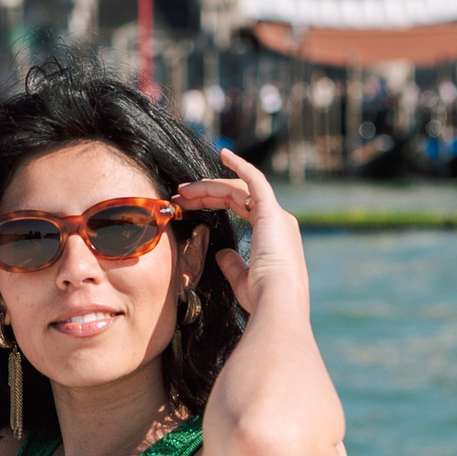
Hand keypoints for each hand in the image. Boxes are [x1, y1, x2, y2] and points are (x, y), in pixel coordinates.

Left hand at [176, 148, 310, 321]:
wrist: (277, 301)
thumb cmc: (260, 296)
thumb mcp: (240, 278)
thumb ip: (231, 263)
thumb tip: (220, 253)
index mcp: (272, 236)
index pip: (239, 207)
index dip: (211, 203)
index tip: (186, 206)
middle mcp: (278, 221)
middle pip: (236, 195)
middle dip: (205, 193)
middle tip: (178, 196)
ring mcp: (276, 215)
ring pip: (238, 189)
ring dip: (209, 186)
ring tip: (183, 191)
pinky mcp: (271, 212)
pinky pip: (255, 180)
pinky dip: (240, 165)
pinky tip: (224, 155)